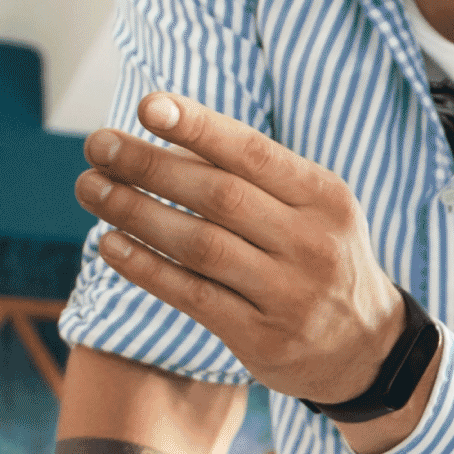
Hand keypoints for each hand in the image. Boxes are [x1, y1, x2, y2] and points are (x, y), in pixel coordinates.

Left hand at [77, 92, 408, 404]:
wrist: (363, 347)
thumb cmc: (318, 257)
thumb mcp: (312, 209)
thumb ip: (255, 179)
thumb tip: (164, 141)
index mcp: (325, 197)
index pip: (254, 152)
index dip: (198, 127)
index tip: (146, 105)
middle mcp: (312, 243)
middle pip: (218, 196)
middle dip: (149, 166)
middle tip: (97, 145)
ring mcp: (288, 294)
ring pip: (198, 245)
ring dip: (134, 212)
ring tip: (90, 187)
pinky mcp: (261, 338)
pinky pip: (191, 295)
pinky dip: (144, 267)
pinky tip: (109, 243)